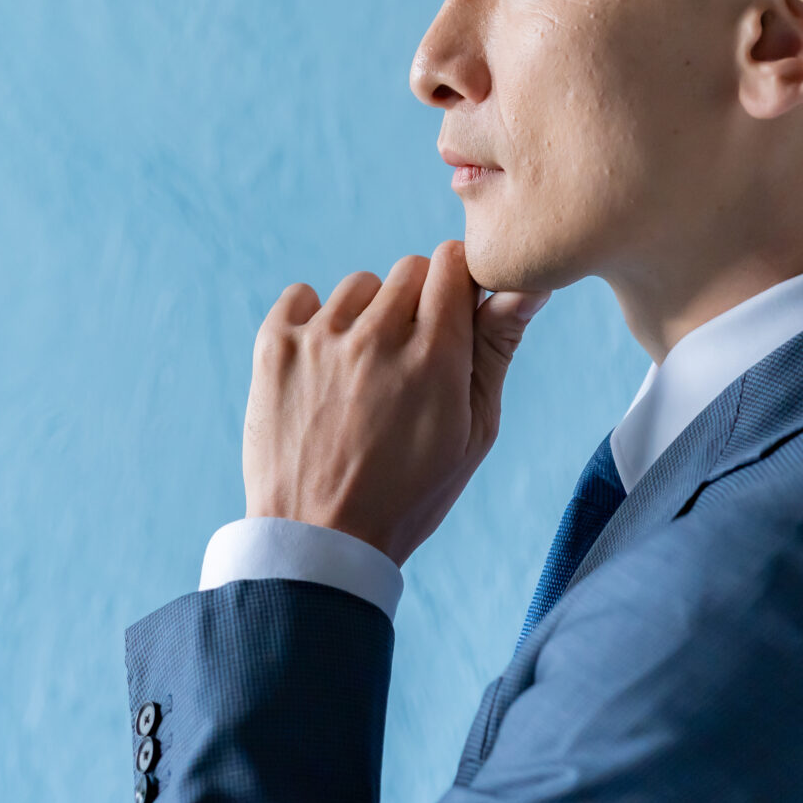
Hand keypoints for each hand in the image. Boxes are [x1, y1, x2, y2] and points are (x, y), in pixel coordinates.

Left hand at [241, 239, 550, 566]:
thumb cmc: (409, 493)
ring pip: (359, 286)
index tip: (453, 315)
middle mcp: (376, 337)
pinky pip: (302, 296)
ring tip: (364, 375)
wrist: (319, 540)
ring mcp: (321, 339)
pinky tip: (323, 367)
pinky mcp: (275, 347)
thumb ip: (497, 349)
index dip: (458, 284)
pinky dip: (314, 321)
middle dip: (418, 304)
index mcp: (434, 357)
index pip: (453, 262)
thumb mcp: (474, 432)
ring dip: (367, 316)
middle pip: (410, 269)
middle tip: (409, 361)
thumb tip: (527, 286)